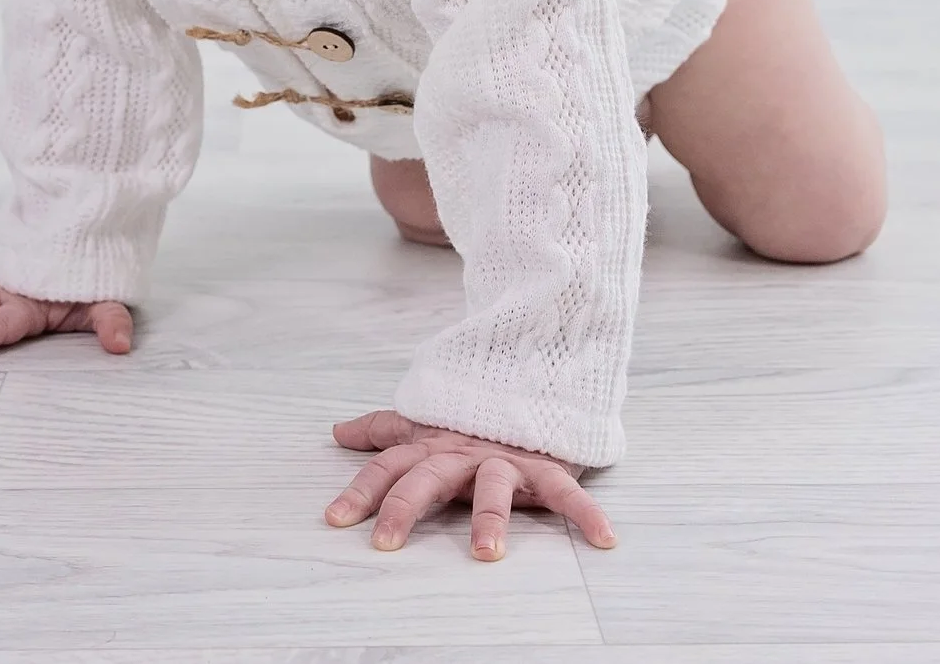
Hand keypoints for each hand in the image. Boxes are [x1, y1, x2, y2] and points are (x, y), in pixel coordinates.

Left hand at [323, 409, 616, 560]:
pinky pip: (566, 491)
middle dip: (405, 508)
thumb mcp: (425, 424)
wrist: (532, 385)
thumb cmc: (472, 419)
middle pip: (427, 478)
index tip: (336, 519)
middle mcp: (463, 454)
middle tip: (386, 542)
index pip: (389, 466)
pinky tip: (603, 537)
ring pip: (493, 486)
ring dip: (489, 518)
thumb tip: (337, 432)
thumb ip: (383, 430)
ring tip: (486, 554)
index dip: (361, 490)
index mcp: (432, 448)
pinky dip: (586, 513)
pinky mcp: (546, 467)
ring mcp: (505, 460)